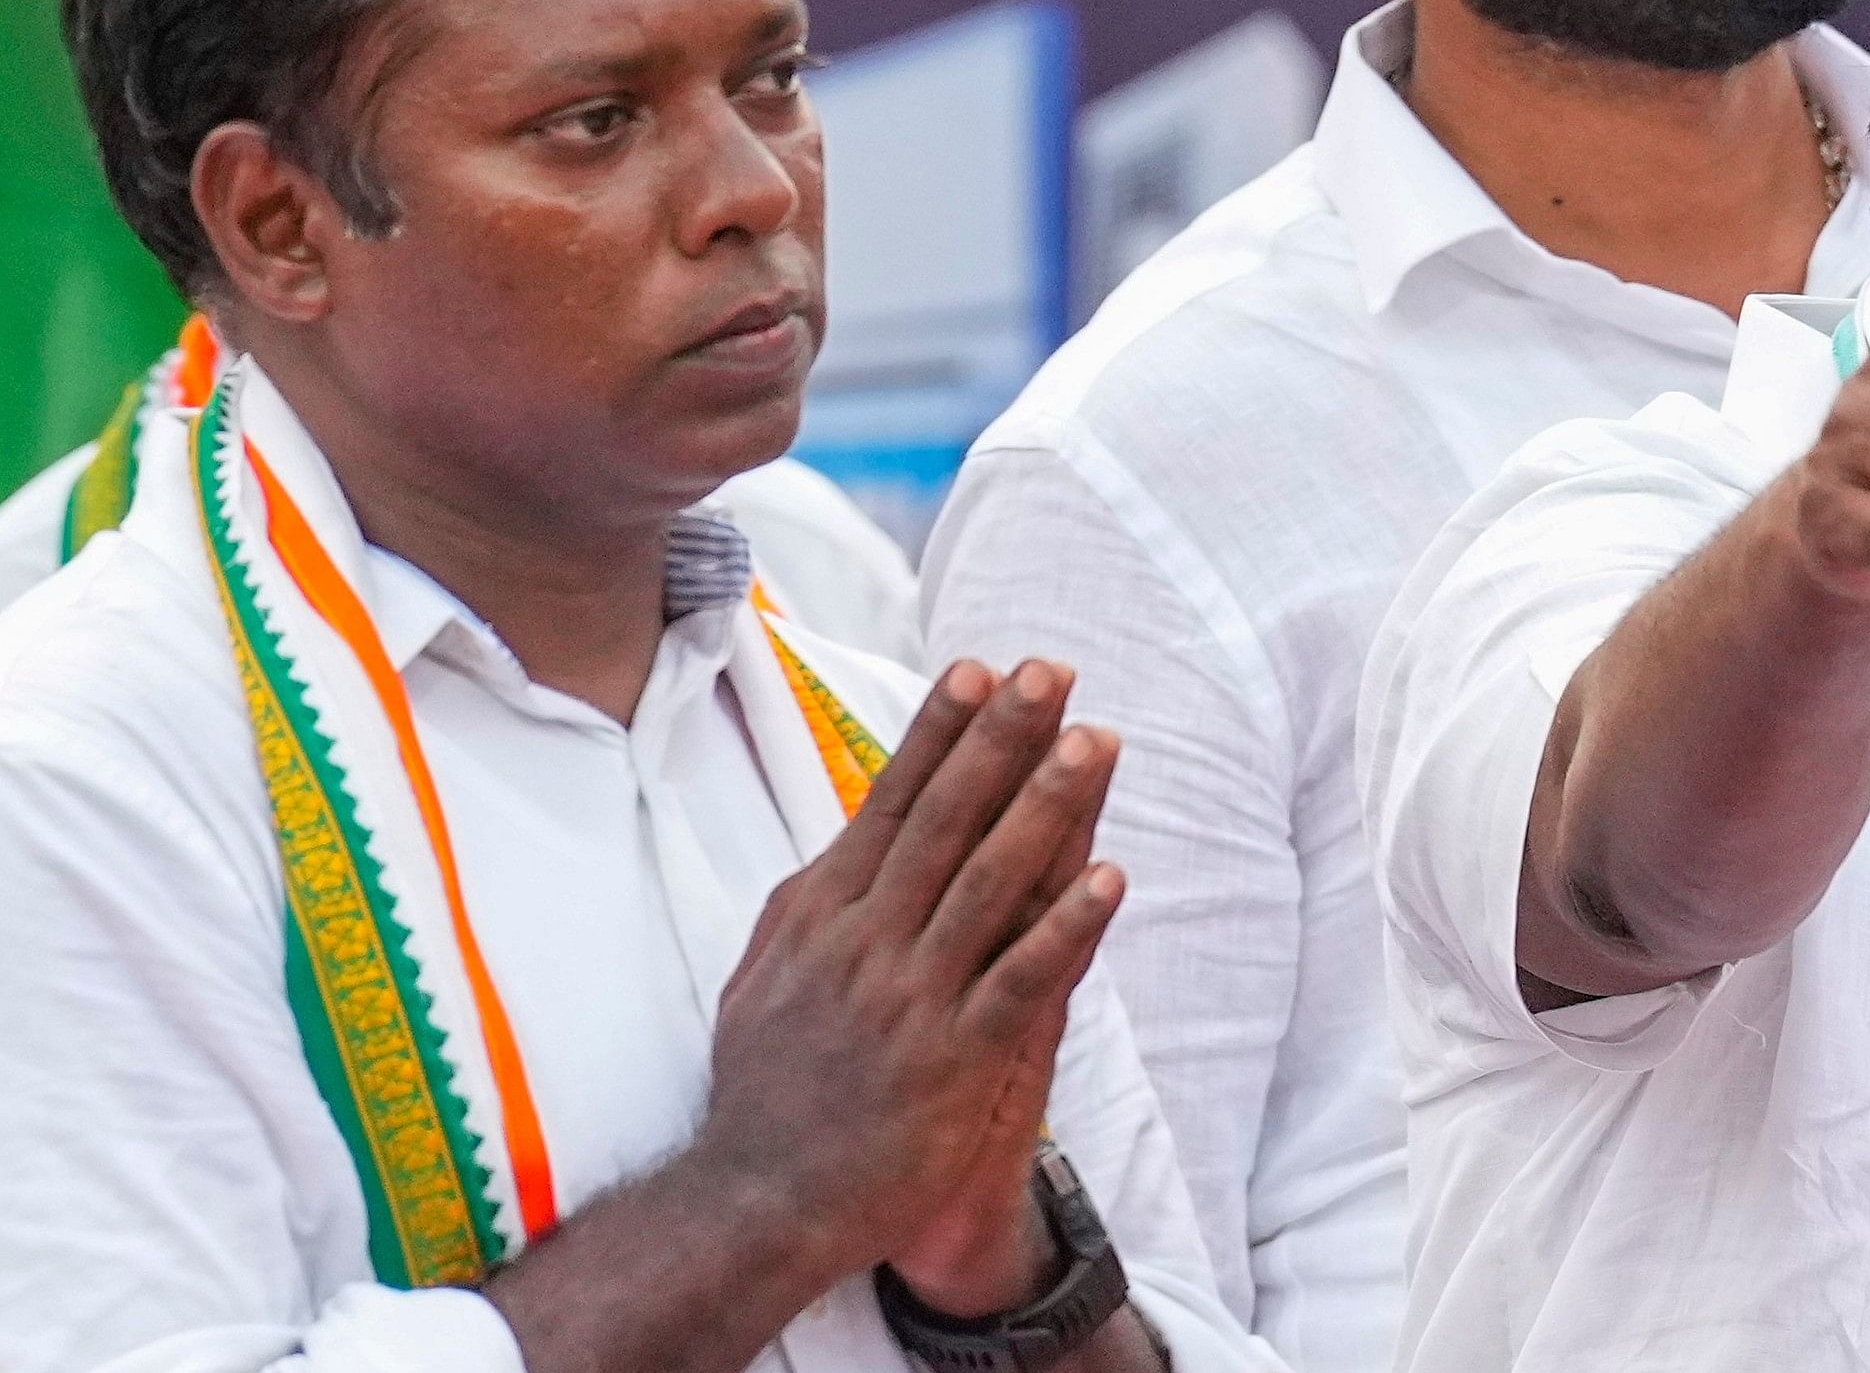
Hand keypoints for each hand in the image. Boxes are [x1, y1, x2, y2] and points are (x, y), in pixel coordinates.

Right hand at [690, 658, 1126, 1300]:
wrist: (759, 1201)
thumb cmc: (766, 1089)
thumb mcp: (761, 977)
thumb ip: (806, 905)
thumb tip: (846, 838)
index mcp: (822, 914)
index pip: (892, 803)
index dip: (940, 733)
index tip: (981, 668)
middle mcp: (867, 942)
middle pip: (947, 822)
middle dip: (1001, 740)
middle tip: (1050, 673)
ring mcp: (912, 998)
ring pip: (989, 882)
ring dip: (1047, 808)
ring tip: (1094, 742)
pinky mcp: (954, 1058)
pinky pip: (1022, 979)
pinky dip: (1067, 927)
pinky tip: (1111, 877)